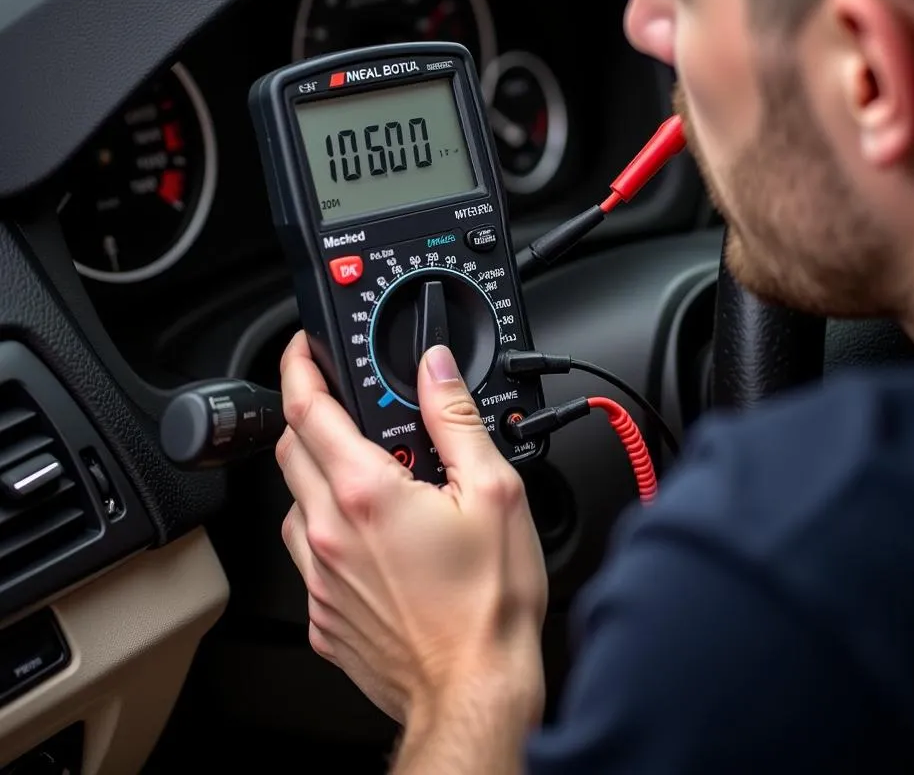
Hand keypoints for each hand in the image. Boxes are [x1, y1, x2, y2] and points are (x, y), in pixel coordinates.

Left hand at [275, 332, 547, 725]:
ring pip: (294, 501)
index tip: (303, 350)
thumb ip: (455, 417)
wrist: (474, 692)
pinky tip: (371, 539)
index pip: (307, 408)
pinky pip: (306, 554)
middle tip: (350, 411)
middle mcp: (328, 532)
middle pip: (291, 448)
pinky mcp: (321, 614)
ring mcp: (319, 577)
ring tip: (371, 479)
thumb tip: (434, 369)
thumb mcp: (493, 491)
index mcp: (366, 493)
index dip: (298, 367)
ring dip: (320, 475)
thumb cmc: (488, 605)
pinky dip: (327, 530)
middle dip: (311, 415)